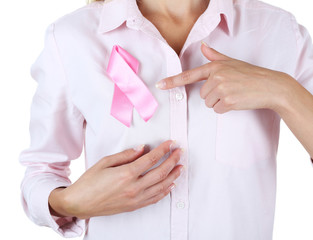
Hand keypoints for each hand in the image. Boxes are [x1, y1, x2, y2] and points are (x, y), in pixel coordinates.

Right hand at [48, 140, 183, 218]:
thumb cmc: (89, 182)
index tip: (170, 143)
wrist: (80, 204)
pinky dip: (165, 191)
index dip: (163, 150)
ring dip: (173, 176)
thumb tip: (141, 148)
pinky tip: (170, 185)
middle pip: (160, 172)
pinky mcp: (134, 206)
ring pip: (161, 186)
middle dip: (173, 160)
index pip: (151, 159)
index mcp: (126, 174)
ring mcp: (135, 198)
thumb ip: (125, 155)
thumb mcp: (105, 163)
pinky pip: (155, 199)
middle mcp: (134, 187)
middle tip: (179, 153)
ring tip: (180, 167)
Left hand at [155, 41, 292, 113]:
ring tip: (234, 95)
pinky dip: (226, 109)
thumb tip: (203, 46)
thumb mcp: (232, 62)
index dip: (173, 81)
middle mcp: (215, 76)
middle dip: (213, 95)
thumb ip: (215, 56)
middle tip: (230, 89)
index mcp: (214, 66)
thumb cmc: (251, 74)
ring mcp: (221, 88)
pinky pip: (217, 110)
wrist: (270, 85)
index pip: (189, 75)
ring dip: (219, 102)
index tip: (160, 85)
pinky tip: (237, 101)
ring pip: (209, 103)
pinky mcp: (227, 100)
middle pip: (202, 95)